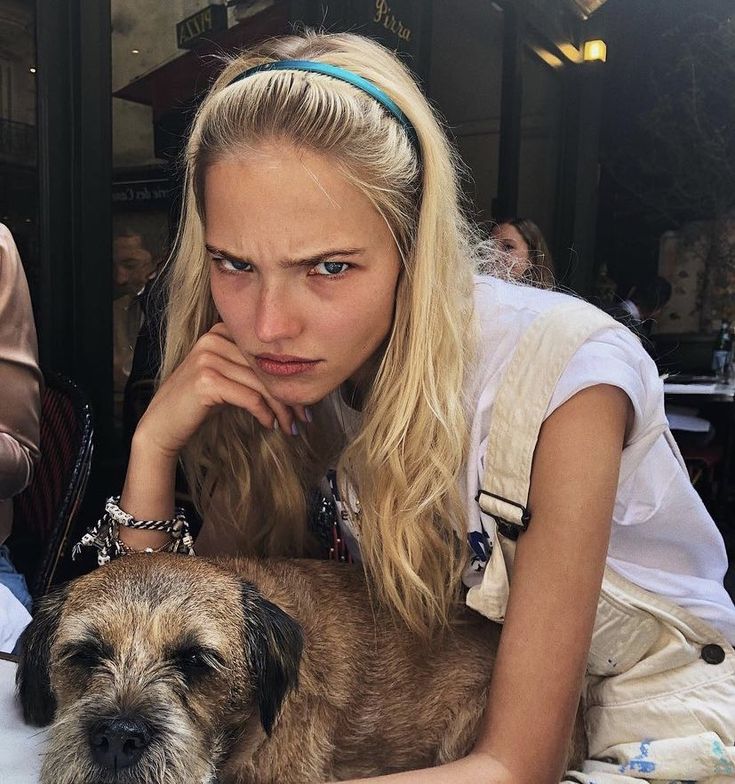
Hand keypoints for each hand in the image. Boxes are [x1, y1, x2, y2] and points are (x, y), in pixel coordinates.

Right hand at [136, 321, 308, 458]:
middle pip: (265, 368)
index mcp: (219, 332)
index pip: (265, 353)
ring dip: (280, 409)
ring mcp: (208, 358)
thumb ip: (250, 369)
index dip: (287, 377)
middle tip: (303, 417)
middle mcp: (212, 339)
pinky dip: (265, 413)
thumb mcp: (226, 378)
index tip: (303, 401)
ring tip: (290, 426)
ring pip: (260, 384)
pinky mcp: (206, 381)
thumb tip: (293, 378)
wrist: (162, 425)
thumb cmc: (198, 404)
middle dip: (288, 395)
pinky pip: (250, 398)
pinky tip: (270, 424)